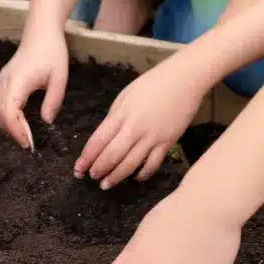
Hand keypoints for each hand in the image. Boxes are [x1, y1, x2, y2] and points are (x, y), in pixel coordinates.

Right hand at [0, 28, 68, 148]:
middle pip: (0, 114)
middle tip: (28, 145)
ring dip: (8, 124)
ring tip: (24, 136)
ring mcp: (3, 80)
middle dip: (12, 132)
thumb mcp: (59, 78)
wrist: (41, 31)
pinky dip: (7, 115)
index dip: (17, 131)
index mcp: (18, 82)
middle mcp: (6, 82)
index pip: (10, 113)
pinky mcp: (6, 79)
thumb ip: (53, 101)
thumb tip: (47, 122)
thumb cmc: (52, 52)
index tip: (28, 144)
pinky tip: (19, 121)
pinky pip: (0, 102)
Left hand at [74, 53, 205, 188]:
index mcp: (122, 114)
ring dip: (116, 176)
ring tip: (106, 184)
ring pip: (131, 164)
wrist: (185, 79)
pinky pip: (153, 163)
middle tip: (90, 177)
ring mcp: (153, 137)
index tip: (78, 168)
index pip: (99, 140)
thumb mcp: (126, 96)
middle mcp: (135, 128)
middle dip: (99, 169)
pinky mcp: (168, 142)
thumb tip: (105, 138)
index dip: (87, 157)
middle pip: (112, 155)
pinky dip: (142, 173)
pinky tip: (135, 177)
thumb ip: (114, 118)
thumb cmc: (152, 83)